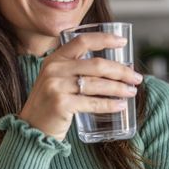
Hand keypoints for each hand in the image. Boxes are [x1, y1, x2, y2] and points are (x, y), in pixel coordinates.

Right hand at [18, 33, 142, 140]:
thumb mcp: (56, 80)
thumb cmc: (50, 105)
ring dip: (119, 88)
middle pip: (96, 64)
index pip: (82, 41)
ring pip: (97, 84)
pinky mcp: (61, 104)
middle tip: (136, 77)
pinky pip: (92, 103)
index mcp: (54, 59)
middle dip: (121, 71)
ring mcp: (56, 86)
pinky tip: (120, 106)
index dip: (105, 39)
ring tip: (132, 91)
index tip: (123, 42)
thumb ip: (74, 70)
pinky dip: (109, 105)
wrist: (31, 129)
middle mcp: (54, 69)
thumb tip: (111, 68)